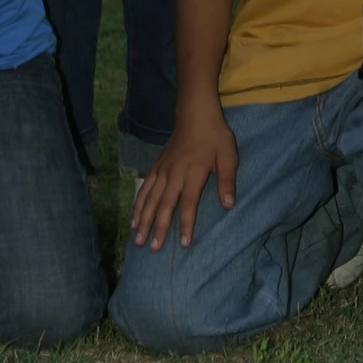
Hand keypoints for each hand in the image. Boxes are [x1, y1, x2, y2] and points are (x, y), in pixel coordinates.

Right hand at [132, 107, 238, 249]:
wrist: (195, 114)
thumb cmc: (215, 136)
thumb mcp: (228, 156)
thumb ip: (227, 181)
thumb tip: (229, 204)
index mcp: (194, 172)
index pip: (188, 203)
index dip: (186, 224)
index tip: (184, 244)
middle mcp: (175, 173)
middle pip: (164, 204)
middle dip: (158, 227)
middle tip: (152, 248)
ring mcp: (163, 170)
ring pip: (150, 198)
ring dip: (143, 219)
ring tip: (138, 239)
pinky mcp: (156, 166)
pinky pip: (144, 187)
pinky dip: (138, 204)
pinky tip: (134, 219)